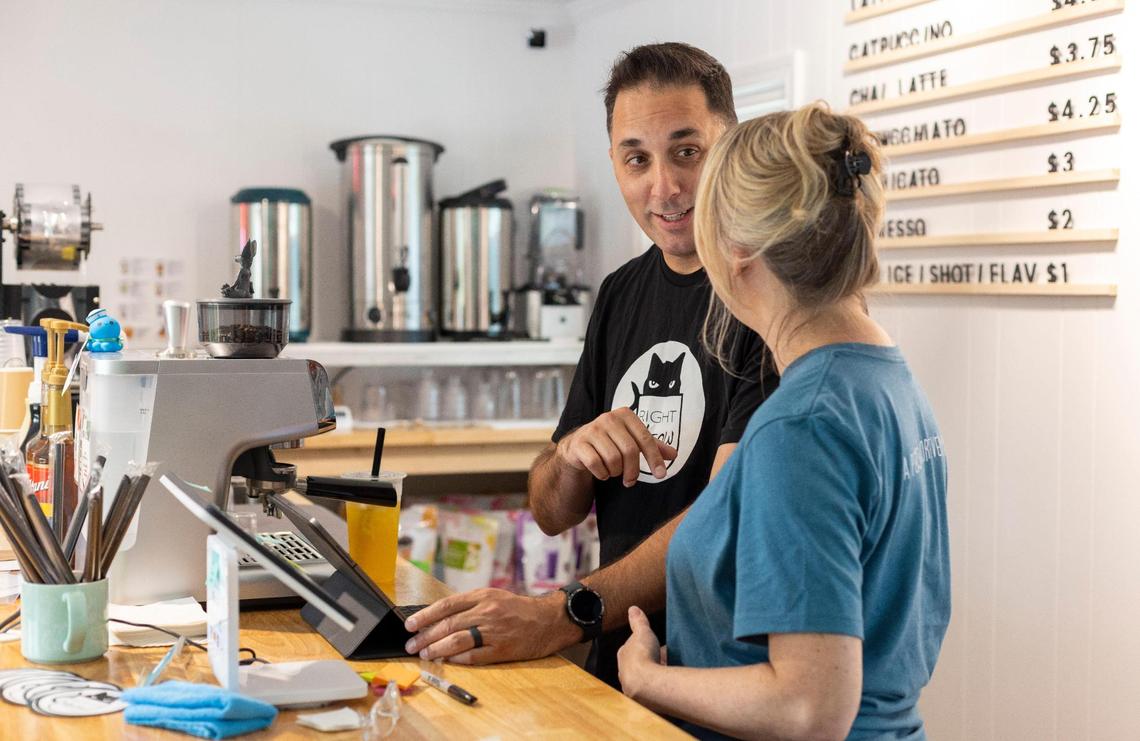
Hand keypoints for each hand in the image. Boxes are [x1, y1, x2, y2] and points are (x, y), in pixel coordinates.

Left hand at [404, 588, 578, 664]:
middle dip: (425, 636)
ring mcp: (494, 631)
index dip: (425, 615)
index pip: (446, 605)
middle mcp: (487, 612)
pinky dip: (458, 660)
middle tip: (412, 645)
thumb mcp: (493, 597)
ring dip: (437, 649)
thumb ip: (469, 605)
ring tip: (425, 654)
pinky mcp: (502, 649)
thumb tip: (439, 617)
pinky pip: (474, 657)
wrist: (549, 619)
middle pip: (448, 624)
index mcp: (482, 596)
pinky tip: (448, 661)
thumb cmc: (518, 609)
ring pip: (458, 641)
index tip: (409, 624)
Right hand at [557, 408, 676, 486]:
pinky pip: (596, 464)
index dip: (654, 458)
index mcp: (625, 414)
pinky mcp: (579, 444)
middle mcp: (608, 418)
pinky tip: (601, 472)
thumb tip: (674, 454)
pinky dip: (602, 474)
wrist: (579, 446)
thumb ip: (652, 446)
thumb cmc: (611, 443)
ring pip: (613, 459)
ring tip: (613, 471)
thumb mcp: (632, 441)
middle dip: (633, 471)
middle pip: (629, 450)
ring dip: (615, 472)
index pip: (645, 438)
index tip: (661, 475)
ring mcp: (591, 430)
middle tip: (631, 481)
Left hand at [617, 606, 663, 698]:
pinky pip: (651, 689)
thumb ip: (638, 621)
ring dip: (654, 674)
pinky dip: (658, 686)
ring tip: (667, 672)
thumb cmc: (643, 657)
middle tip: (663, 658)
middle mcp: (624, 671)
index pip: (633, 648)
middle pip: (638, 664)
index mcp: (623, 654)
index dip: (645, 645)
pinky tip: (667, 684)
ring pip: (644, 678)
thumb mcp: (643, 632)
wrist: (647, 684)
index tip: (655, 644)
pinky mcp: (642, 698)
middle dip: (650, 661)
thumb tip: (633, 609)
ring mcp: (632, 686)